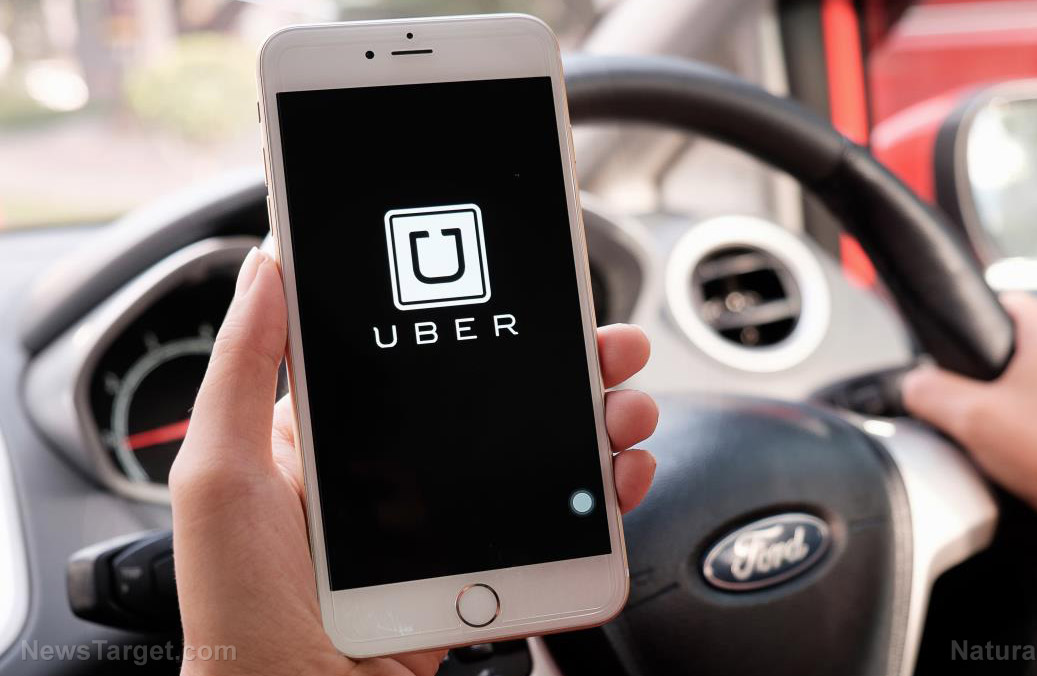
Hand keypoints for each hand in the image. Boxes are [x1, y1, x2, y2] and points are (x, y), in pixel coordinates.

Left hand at [169, 248, 658, 675]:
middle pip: (504, 400)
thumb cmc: (242, 603)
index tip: (527, 288)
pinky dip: (603, 497)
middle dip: (569, 366)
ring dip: (600, 423)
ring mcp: (451, 522)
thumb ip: (243, 367)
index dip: (485, 317)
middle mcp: (403, 472)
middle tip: (611, 350)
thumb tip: (265, 263)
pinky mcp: (486, 568)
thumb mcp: (222, 471)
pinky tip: (619, 477)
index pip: (425, 353)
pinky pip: (557, 525)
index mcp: (340, 437)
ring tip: (626, 413)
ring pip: (543, 454)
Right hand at [901, 292, 1036, 538]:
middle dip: (995, 370)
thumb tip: (911, 383)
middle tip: (977, 403)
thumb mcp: (968, 421)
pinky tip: (1028, 445)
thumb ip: (927, 392)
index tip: (958, 350)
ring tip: (1004, 429)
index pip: (1006, 302)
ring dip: (1021, 394)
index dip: (974, 325)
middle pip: (1023, 342)